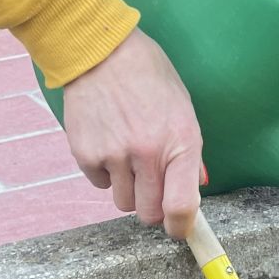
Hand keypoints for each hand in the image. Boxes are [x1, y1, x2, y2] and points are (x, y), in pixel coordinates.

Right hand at [61, 28, 203, 236]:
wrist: (100, 50)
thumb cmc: (148, 74)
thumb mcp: (181, 106)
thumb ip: (187, 151)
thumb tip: (193, 186)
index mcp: (181, 140)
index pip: (182, 205)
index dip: (181, 226)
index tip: (178, 228)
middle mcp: (148, 152)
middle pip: (149, 213)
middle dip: (152, 206)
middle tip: (151, 185)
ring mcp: (114, 155)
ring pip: (123, 202)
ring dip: (128, 188)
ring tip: (128, 155)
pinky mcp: (86, 154)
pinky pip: (99, 183)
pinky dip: (105, 172)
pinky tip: (108, 141)